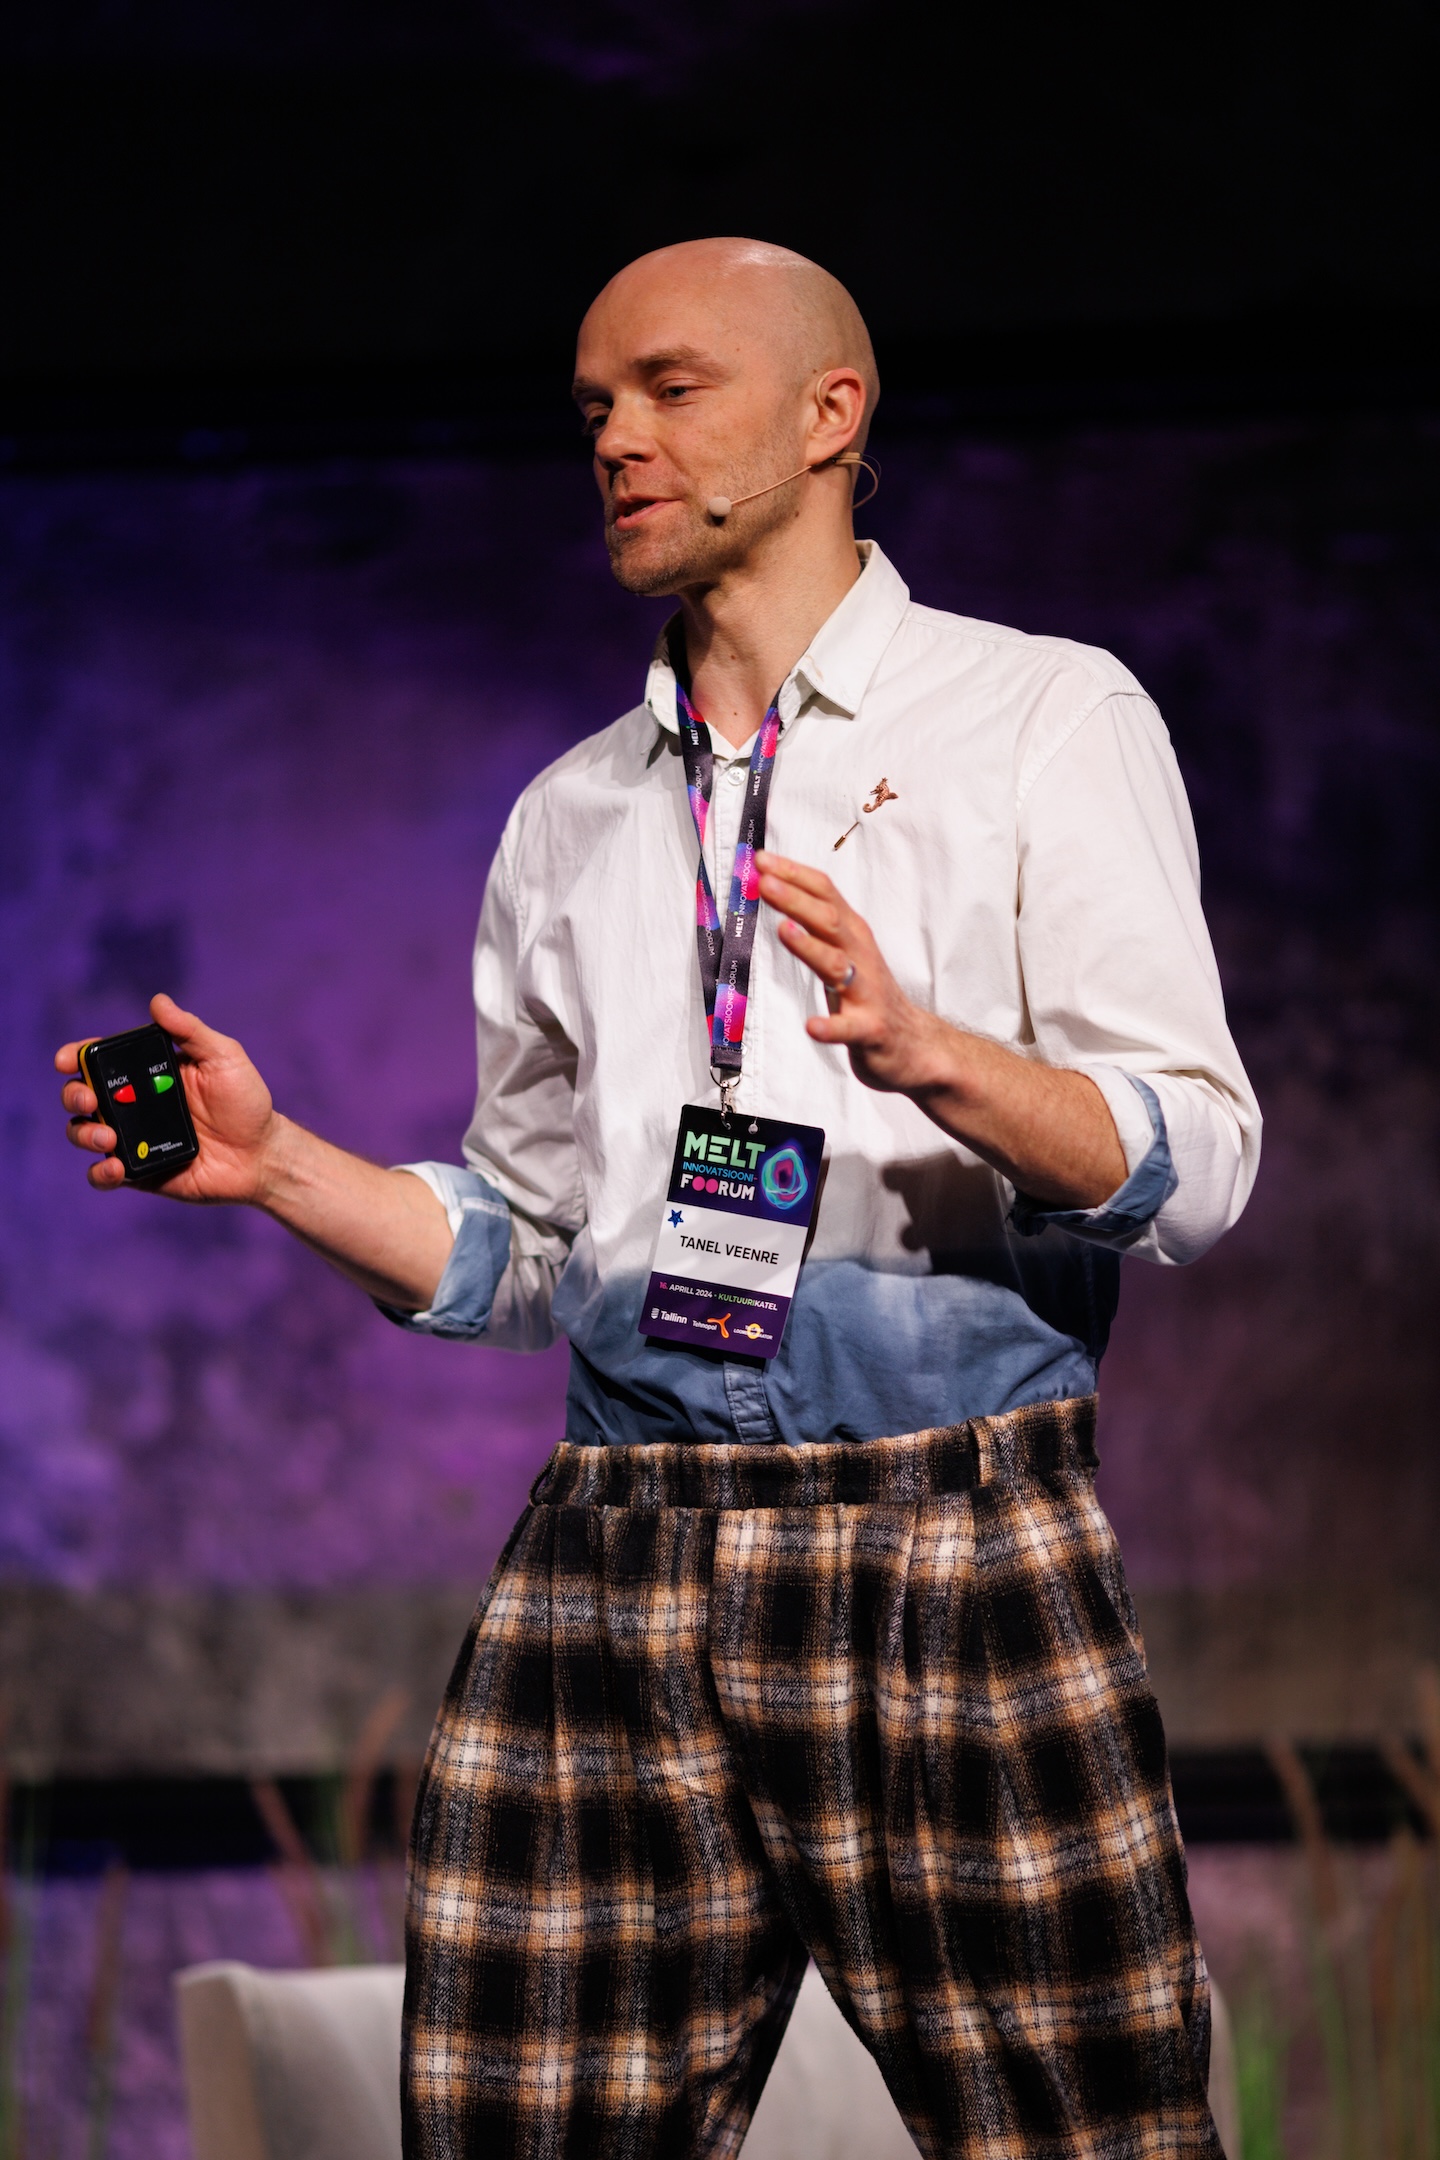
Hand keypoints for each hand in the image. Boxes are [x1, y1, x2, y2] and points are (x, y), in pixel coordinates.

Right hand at [57, 992, 283, 1201]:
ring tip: (107, 1137)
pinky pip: (103, 1175)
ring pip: (83, 1133)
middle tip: (91, 1099)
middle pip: (81, 1095)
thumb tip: (158, 1001)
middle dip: (73, 1094)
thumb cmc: (245, 1102)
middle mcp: (133, 1105)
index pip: (100, 1061)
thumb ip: (190, 1031)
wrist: (262, 1154)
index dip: (76, 1056)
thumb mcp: (224, 1058)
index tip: (68, 1059)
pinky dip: (99, 1172)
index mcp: (147, 1074)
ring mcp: (132, 1139)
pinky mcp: (138, 1172)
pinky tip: (114, 1166)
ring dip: (83, 1133)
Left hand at [755, 851, 1127, 1206]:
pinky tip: (811, 1026)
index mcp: (852, 936)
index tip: (760, 858)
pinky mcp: (870, 1030)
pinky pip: (848, 1029)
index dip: (794, 875)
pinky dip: (830, 1027)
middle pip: (829, 920)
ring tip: (784, 931)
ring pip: (836, 965)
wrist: (915, 1046)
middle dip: (796, 900)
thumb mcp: (845, 952)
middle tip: (764, 881)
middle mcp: (860, 957)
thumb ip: (814, 925)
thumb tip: (773, 888)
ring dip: (810, 947)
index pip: (825, 894)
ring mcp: (866, 993)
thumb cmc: (870, 995)